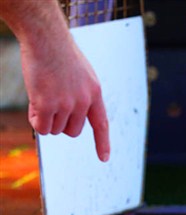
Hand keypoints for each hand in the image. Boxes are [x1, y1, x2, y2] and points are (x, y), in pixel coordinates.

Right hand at [21, 35, 109, 161]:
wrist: (46, 38)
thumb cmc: (60, 53)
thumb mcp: (81, 75)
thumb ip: (81, 96)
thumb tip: (70, 121)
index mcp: (95, 94)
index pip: (101, 124)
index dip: (103, 143)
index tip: (104, 158)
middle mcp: (84, 102)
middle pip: (72, 132)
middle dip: (60, 124)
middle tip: (50, 105)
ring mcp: (66, 104)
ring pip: (54, 130)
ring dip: (45, 119)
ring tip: (41, 96)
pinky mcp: (47, 104)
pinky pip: (41, 127)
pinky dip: (35, 120)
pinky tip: (33, 102)